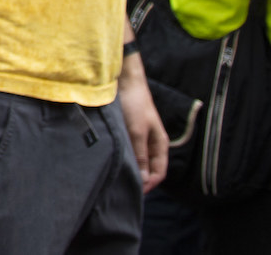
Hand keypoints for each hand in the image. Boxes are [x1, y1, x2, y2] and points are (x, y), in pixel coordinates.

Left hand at [118, 47, 168, 191]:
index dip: (148, 185)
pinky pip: (128, 149)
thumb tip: (143, 181)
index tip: (134, 191)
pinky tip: (111, 159)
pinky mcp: (128, 130)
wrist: (125, 78)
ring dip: (129, 167)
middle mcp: (151, 142)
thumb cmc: (134, 103)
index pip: (158, 173)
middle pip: (148, 168)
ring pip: (137, 159)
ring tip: (115, 174)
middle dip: (138, 178)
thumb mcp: (137, 131)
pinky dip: (123, 156)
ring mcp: (140, 136)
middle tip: (121, 186)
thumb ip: (140, 156)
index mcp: (159, 143)